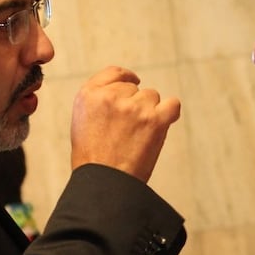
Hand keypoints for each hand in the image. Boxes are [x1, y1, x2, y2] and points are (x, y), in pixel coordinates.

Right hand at [70, 66, 180, 181]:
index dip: (127, 78)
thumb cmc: (93, 156)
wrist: (104, 182)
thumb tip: (126, 86)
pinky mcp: (154, 119)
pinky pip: (172, 104)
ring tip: (137, 135)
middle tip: (127, 130)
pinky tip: (161, 124)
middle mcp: (111, 96)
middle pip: (135, 88)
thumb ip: (99, 98)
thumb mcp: (82, 119)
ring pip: (152, 96)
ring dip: (149, 111)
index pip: (115, 73)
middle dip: (134, 104)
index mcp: (89, 94)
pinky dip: (169, 112)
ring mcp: (134, 107)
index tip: (134, 83)